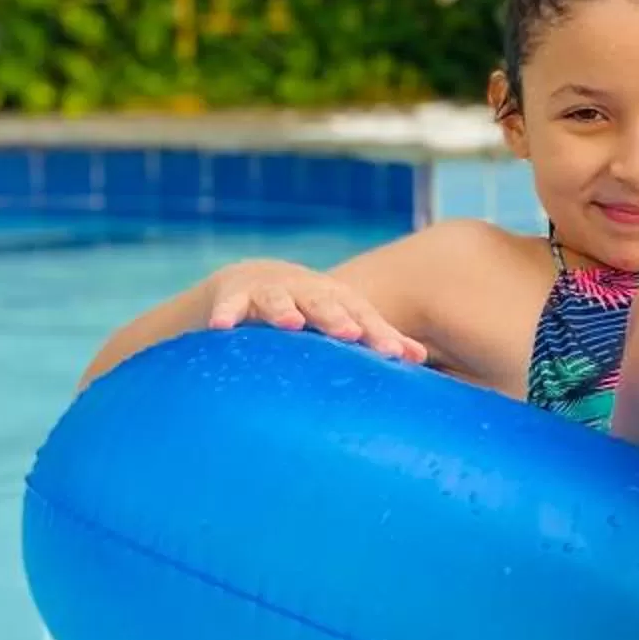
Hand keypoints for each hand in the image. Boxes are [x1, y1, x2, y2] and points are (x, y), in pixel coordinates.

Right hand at [203, 259, 426, 362]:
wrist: (252, 281)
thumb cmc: (310, 310)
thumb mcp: (341, 318)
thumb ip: (376, 336)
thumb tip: (419, 358)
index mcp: (338, 300)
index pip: (362, 317)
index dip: (378, 334)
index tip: (394, 354)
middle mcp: (306, 291)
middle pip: (324, 303)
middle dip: (336, 317)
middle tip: (350, 333)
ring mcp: (269, 291)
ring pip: (278, 299)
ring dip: (284, 309)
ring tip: (290, 323)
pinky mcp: (233, 296)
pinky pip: (229, 306)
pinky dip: (225, 313)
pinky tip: (220, 326)